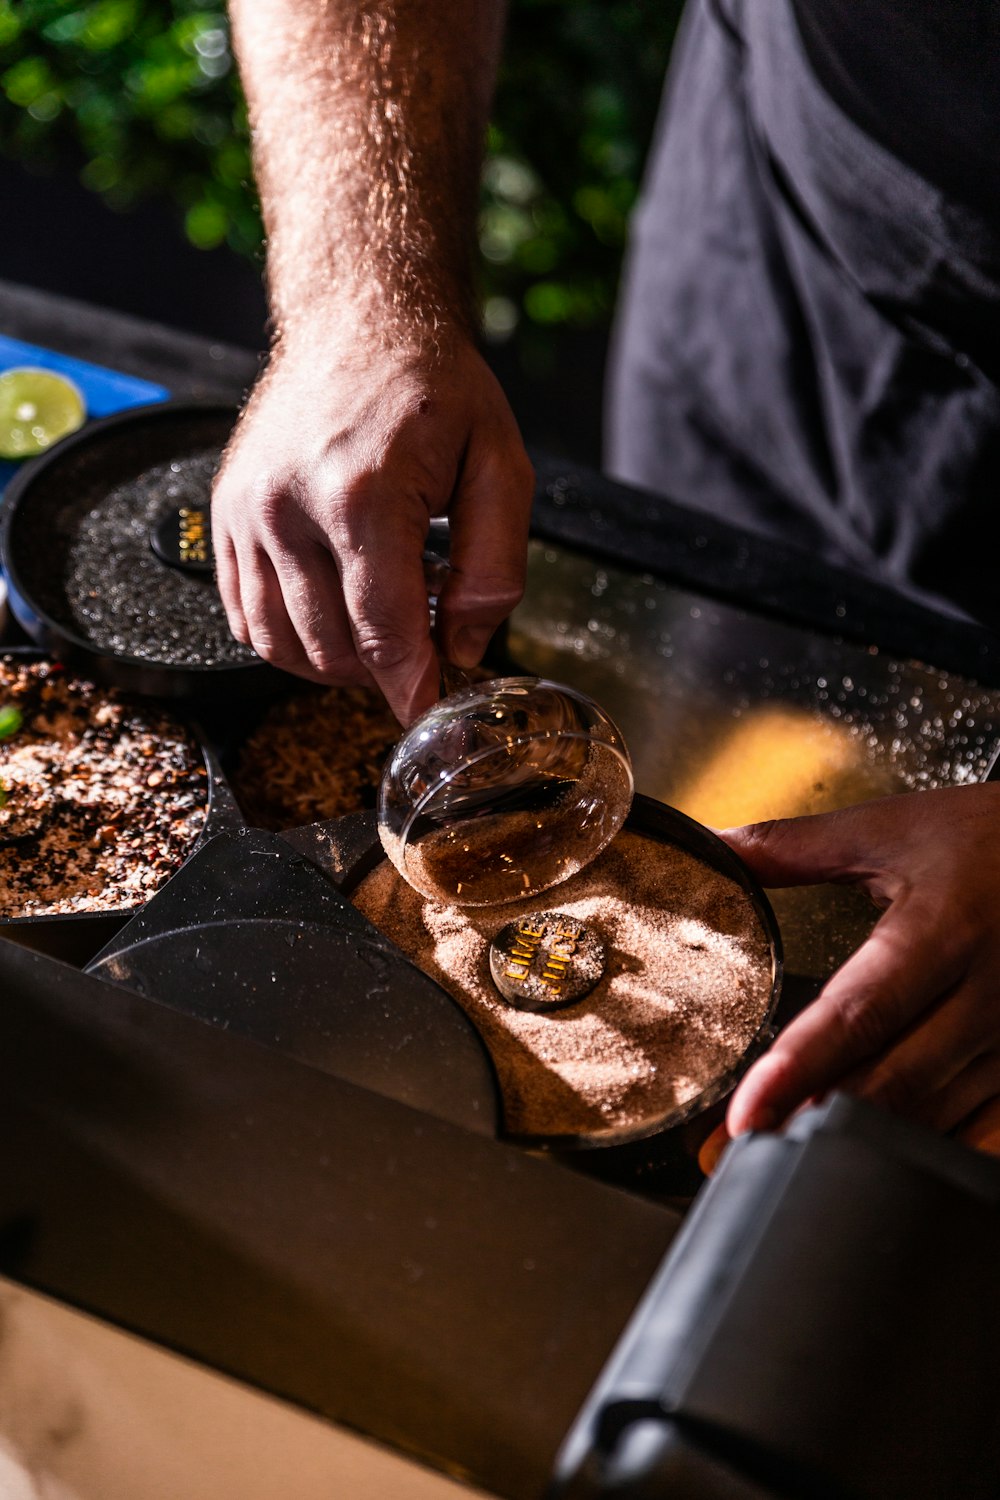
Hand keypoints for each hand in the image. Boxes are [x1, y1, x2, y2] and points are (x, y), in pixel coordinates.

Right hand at [211, 332, 533, 723]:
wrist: (356, 320)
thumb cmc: (432, 387)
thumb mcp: (500, 465)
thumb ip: (495, 566)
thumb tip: (463, 645)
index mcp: (363, 495)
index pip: (384, 631)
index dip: (410, 685)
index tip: (426, 711)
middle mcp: (290, 507)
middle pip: (330, 647)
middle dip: (379, 674)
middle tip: (417, 657)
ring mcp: (247, 511)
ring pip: (277, 642)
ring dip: (329, 666)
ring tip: (374, 644)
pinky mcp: (224, 513)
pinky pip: (242, 613)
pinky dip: (284, 639)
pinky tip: (327, 623)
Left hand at [721, 784, 999, 1152]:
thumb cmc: (987, 838)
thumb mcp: (889, 830)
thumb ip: (793, 847)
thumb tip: (713, 850)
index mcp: (941, 933)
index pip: (858, 1015)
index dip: (798, 1068)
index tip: (747, 1113)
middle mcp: (986, 995)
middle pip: (893, 1082)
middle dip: (815, 1118)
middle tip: (746, 1148)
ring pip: (933, 1116)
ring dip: (864, 1140)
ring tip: (793, 1152)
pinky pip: (979, 1130)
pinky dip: (922, 1144)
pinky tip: (874, 1151)